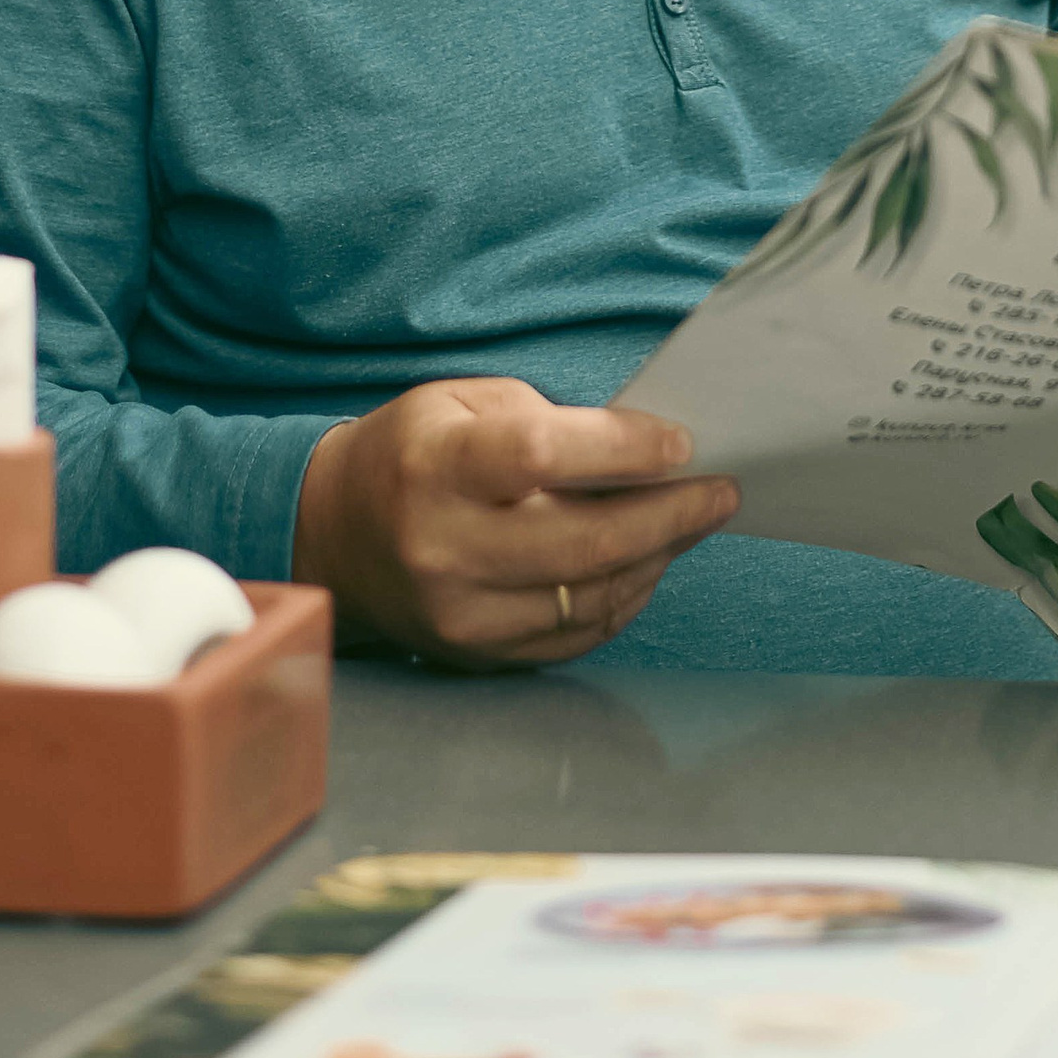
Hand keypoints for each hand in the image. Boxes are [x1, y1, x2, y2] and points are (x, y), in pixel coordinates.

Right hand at [291, 378, 737, 666]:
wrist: (335, 532)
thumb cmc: (414, 449)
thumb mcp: (464, 403)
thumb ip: (550, 423)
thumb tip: (648, 451)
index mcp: (436, 466)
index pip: (542, 456)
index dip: (621, 448)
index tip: (681, 441)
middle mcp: (443, 548)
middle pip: (583, 542)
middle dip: (670, 514)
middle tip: (722, 490)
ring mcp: (459, 613)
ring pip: (588, 595)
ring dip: (656, 557)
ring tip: (691, 520)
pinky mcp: (475, 654)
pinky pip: (573, 635)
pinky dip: (621, 597)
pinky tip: (645, 562)